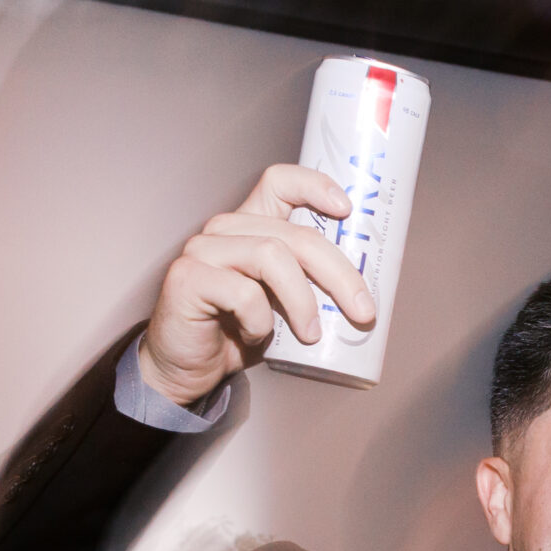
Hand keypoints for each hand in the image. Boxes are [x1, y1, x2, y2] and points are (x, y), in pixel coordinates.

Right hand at [138, 165, 374, 409]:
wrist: (189, 367)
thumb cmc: (238, 332)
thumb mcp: (284, 305)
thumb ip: (309, 285)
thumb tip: (363, 296)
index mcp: (251, 226)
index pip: (280, 183)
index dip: (315, 186)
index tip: (347, 210)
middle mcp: (225, 229)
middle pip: (295, 235)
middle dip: (339, 274)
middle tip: (362, 311)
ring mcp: (203, 250)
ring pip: (272, 256)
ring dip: (303, 300)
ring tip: (311, 334)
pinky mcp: (187, 278)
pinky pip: (243, 293)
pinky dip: (260, 320)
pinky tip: (255, 335)